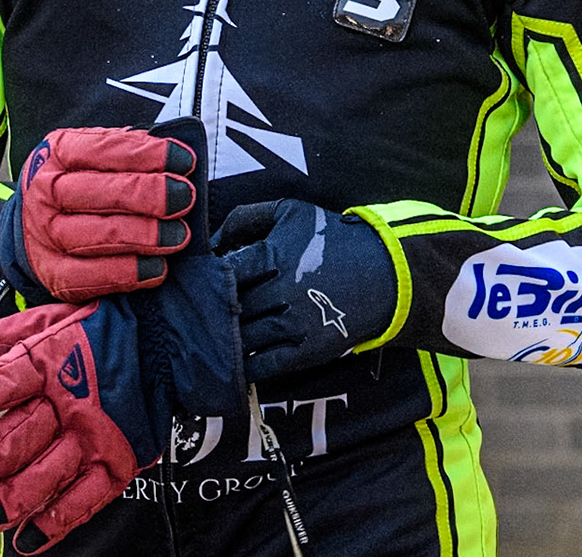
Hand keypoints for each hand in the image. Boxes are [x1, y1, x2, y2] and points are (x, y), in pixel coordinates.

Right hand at [0, 122, 198, 301]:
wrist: (33, 223)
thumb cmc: (81, 182)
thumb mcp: (95, 154)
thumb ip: (130, 150)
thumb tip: (178, 158)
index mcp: (59, 152)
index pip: (105, 149)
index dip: (148, 155)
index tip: (184, 160)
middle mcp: (46, 192)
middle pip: (101, 193)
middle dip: (149, 195)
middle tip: (184, 198)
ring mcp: (46, 235)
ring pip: (97, 236)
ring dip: (143, 236)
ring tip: (179, 235)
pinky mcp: (53, 274)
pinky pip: (91, 277)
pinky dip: (128, 274)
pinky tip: (157, 268)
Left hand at [0, 300, 162, 554]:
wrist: (169, 336)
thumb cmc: (100, 325)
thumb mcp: (49, 316)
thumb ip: (0, 340)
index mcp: (50, 359)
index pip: (5, 380)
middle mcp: (72, 400)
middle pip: (22, 435)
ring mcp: (98, 433)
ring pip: (51, 473)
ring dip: (14, 499)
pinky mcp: (120, 458)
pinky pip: (89, 497)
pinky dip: (58, 521)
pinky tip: (28, 538)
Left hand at [216, 199, 397, 383]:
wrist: (387, 272)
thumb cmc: (331, 239)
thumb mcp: (290, 212)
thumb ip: (245, 218)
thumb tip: (211, 243)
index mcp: (273, 255)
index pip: (223, 273)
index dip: (206, 281)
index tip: (199, 286)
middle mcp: (281, 291)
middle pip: (229, 308)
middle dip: (210, 313)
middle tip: (194, 317)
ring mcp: (295, 324)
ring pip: (243, 338)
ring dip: (223, 341)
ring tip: (208, 342)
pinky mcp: (308, 350)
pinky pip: (264, 365)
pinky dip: (243, 368)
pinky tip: (231, 366)